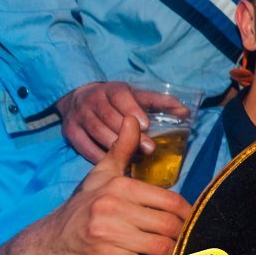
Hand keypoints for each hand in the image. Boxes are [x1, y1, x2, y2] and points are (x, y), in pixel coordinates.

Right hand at [32, 116, 191, 254]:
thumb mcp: (102, 174)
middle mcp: (113, 209)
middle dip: (180, 235)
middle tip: (181, 239)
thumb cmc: (83, 207)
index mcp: (120, 187)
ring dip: (171, 253)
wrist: (49, 242)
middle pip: (170, 226)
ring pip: (161, 247)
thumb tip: (132, 118)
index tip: (186, 221)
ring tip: (172, 252)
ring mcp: (108, 236)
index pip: (172, 201)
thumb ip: (122, 148)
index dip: (186, 214)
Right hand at [54, 81, 188, 161]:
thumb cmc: (117, 100)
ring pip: (96, 131)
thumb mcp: (137, 96)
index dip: (133, 110)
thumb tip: (186, 112)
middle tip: (149, 149)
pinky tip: (113, 164)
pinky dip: (98, 156)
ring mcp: (79, 116)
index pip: (121, 97)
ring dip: (116, 146)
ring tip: (135, 159)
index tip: (146, 125)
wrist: (78, 98)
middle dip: (129, 135)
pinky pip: (83, 146)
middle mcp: (92, 101)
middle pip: (109, 117)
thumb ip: (160, 103)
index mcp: (111, 90)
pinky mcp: (70, 132)